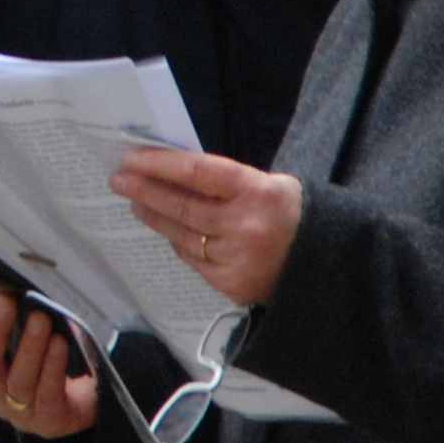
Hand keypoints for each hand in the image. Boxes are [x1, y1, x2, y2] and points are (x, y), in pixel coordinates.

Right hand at [0, 288, 101, 439]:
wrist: (81, 403)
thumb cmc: (46, 359)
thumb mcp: (25, 336)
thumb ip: (13, 317)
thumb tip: (8, 278)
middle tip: (4, 301)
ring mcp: (20, 409)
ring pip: (18, 381)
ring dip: (28, 348)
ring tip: (40, 319)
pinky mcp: (48, 420)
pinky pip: (48, 394)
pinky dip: (52, 367)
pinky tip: (60, 344)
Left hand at [114, 147, 305, 304]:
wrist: (324, 261)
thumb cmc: (290, 213)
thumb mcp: (268, 184)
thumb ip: (224, 180)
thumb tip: (172, 171)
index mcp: (258, 191)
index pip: (196, 172)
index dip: (160, 163)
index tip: (132, 157)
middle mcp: (246, 226)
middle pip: (182, 205)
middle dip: (145, 189)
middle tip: (119, 179)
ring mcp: (237, 259)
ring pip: (181, 234)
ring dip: (154, 216)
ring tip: (135, 201)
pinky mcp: (232, 284)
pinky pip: (193, 258)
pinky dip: (178, 241)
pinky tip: (166, 229)